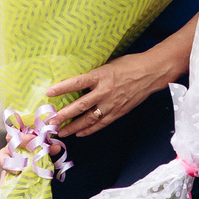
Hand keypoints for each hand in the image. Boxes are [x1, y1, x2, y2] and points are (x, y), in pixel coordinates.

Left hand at [46, 50, 174, 136]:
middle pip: (80, 106)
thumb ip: (94, 75)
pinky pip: (101, 124)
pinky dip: (89, 130)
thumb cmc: (129, 65)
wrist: (150, 73)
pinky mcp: (118, 112)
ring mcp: (111, 104)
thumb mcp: (108, 65)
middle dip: (64, 115)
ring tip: (61, 132)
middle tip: (51, 121)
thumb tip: (78, 83)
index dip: (61, 88)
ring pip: (89, 119)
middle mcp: (104, 91)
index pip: (76, 83)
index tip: (48, 93)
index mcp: (100, 76)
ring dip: (73, 127)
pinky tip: (79, 133)